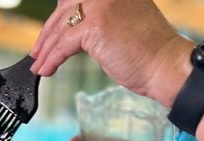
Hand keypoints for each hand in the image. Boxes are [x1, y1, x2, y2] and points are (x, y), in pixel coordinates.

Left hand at [30, 0, 191, 101]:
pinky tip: (47, 70)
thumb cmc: (149, 52)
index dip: (58, 17)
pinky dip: (52, 59)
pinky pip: (63, 44)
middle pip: (64, 10)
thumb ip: (100, 19)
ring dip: (46, 50)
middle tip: (37, 52)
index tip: (46, 35)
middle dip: (47, 34)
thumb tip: (74, 30)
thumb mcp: (123, 23)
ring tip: (39, 65)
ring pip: (60, 28)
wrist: (166, 66)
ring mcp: (100, 6)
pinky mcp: (94, 27)